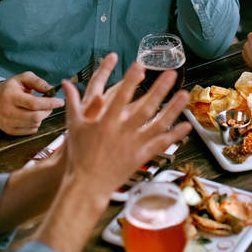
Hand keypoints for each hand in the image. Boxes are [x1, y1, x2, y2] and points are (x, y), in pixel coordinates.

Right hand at [0, 72, 64, 135]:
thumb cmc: (10, 88)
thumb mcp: (22, 78)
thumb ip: (38, 82)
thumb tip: (51, 89)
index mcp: (10, 96)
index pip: (34, 104)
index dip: (50, 103)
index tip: (60, 101)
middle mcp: (7, 111)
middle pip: (36, 116)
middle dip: (47, 111)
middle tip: (50, 105)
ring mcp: (7, 123)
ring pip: (34, 124)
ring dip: (42, 117)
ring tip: (39, 109)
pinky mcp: (9, 131)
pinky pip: (30, 130)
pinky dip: (35, 124)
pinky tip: (31, 116)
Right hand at [59, 60, 192, 199]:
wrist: (87, 185)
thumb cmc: (78, 154)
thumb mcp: (73, 126)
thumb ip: (73, 102)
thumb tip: (65, 83)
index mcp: (105, 123)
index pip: (119, 97)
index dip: (129, 81)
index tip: (139, 66)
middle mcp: (122, 133)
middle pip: (145, 108)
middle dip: (159, 90)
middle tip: (171, 74)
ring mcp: (134, 145)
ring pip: (158, 125)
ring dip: (173, 109)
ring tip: (185, 94)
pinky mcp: (141, 157)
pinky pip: (161, 144)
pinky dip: (175, 135)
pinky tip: (186, 125)